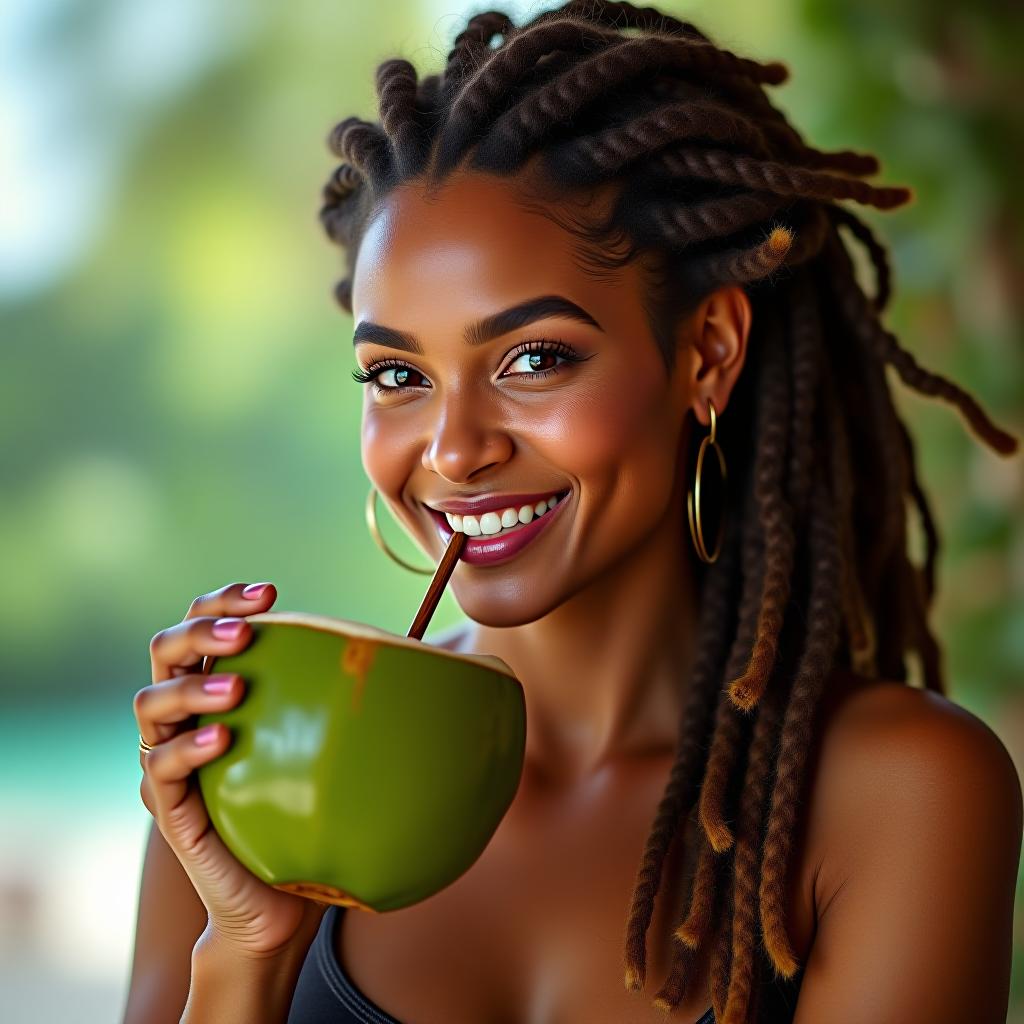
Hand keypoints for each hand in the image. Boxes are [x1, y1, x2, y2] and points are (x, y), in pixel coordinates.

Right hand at [136, 582, 325, 958]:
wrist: (282, 901)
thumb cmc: (308, 811)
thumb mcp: (329, 744)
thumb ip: (348, 696)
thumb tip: (422, 652)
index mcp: (218, 689)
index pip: (205, 626)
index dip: (227, 600)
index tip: (271, 592)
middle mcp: (186, 716)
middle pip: (166, 649)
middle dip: (201, 628)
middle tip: (245, 630)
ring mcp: (170, 760)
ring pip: (151, 702)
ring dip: (193, 686)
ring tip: (238, 687)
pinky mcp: (169, 807)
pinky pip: (159, 768)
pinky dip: (187, 748)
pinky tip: (223, 738)